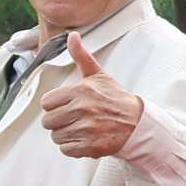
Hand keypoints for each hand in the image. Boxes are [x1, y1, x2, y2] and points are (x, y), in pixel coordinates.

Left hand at [41, 33, 146, 158]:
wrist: (138, 123)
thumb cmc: (116, 99)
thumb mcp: (99, 76)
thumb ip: (81, 56)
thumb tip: (72, 36)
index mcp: (81, 91)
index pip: (47, 103)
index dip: (55, 105)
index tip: (68, 105)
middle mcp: (83, 109)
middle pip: (48, 122)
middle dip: (59, 122)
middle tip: (74, 119)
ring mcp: (87, 129)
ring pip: (56, 136)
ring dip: (66, 135)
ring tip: (81, 129)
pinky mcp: (91, 146)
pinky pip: (67, 150)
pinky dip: (74, 147)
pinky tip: (85, 139)